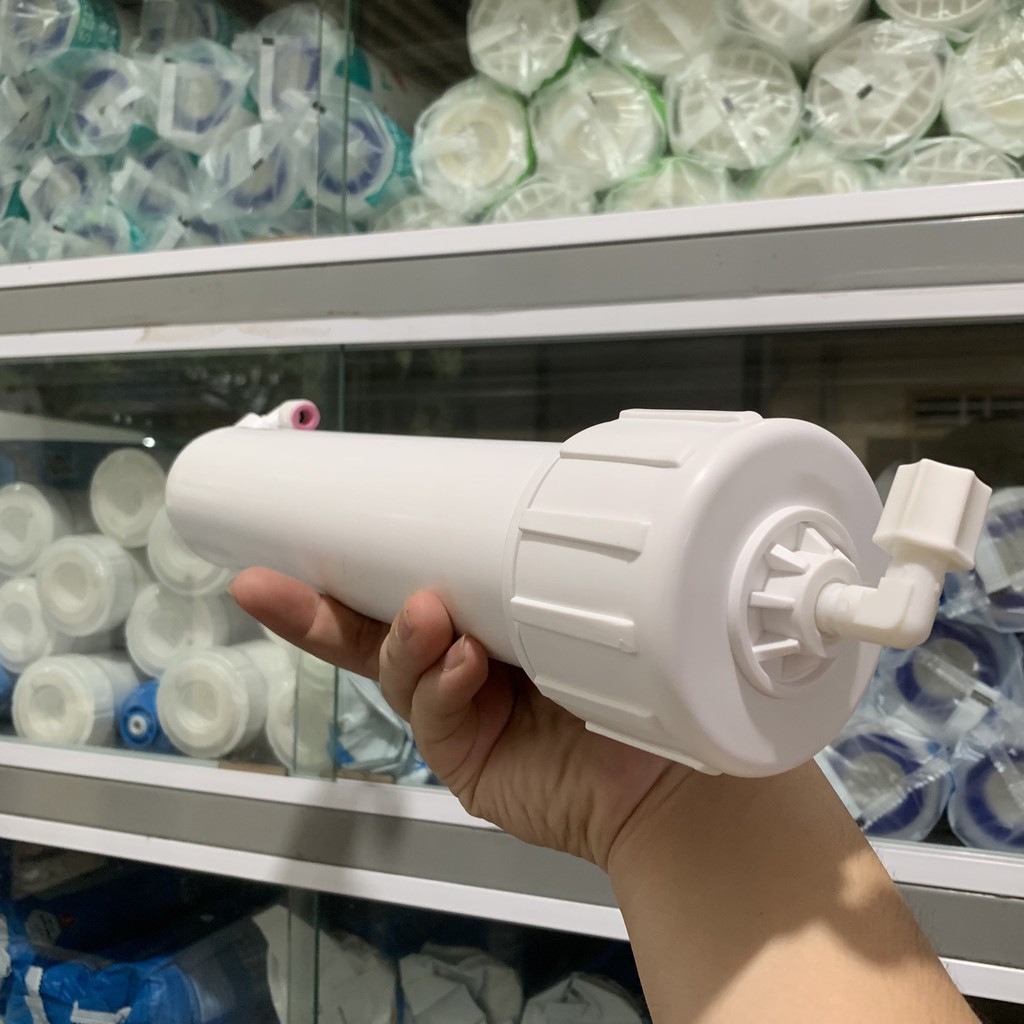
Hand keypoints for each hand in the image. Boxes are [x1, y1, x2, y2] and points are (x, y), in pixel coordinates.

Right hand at [230, 568, 690, 868]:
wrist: (673, 767)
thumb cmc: (635, 670)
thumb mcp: (572, 604)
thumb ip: (524, 568)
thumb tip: (486, 506)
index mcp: (480, 616)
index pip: (404, 584)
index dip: (351, 564)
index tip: (296, 531)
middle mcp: (460, 661)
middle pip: (370, 631)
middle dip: (313, 608)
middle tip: (264, 586)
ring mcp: (458, 714)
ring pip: (399, 670)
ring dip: (404, 639)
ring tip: (429, 617)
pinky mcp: (463, 759)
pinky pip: (437, 716)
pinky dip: (445, 685)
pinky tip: (468, 664)